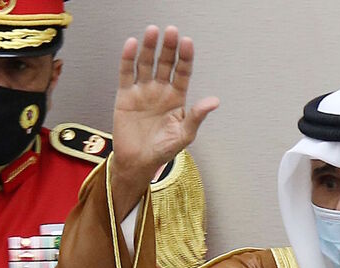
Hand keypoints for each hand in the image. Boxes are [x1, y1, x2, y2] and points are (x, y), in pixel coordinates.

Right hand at [110, 25, 219, 214]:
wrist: (137, 163)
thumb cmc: (162, 151)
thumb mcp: (184, 135)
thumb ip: (196, 116)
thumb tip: (214, 101)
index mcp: (177, 97)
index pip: (183, 72)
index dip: (185, 57)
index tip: (187, 43)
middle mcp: (160, 90)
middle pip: (165, 63)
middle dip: (168, 48)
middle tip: (171, 32)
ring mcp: (142, 91)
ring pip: (146, 63)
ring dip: (149, 47)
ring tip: (152, 32)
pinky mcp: (125, 95)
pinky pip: (126, 73)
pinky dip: (128, 59)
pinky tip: (131, 45)